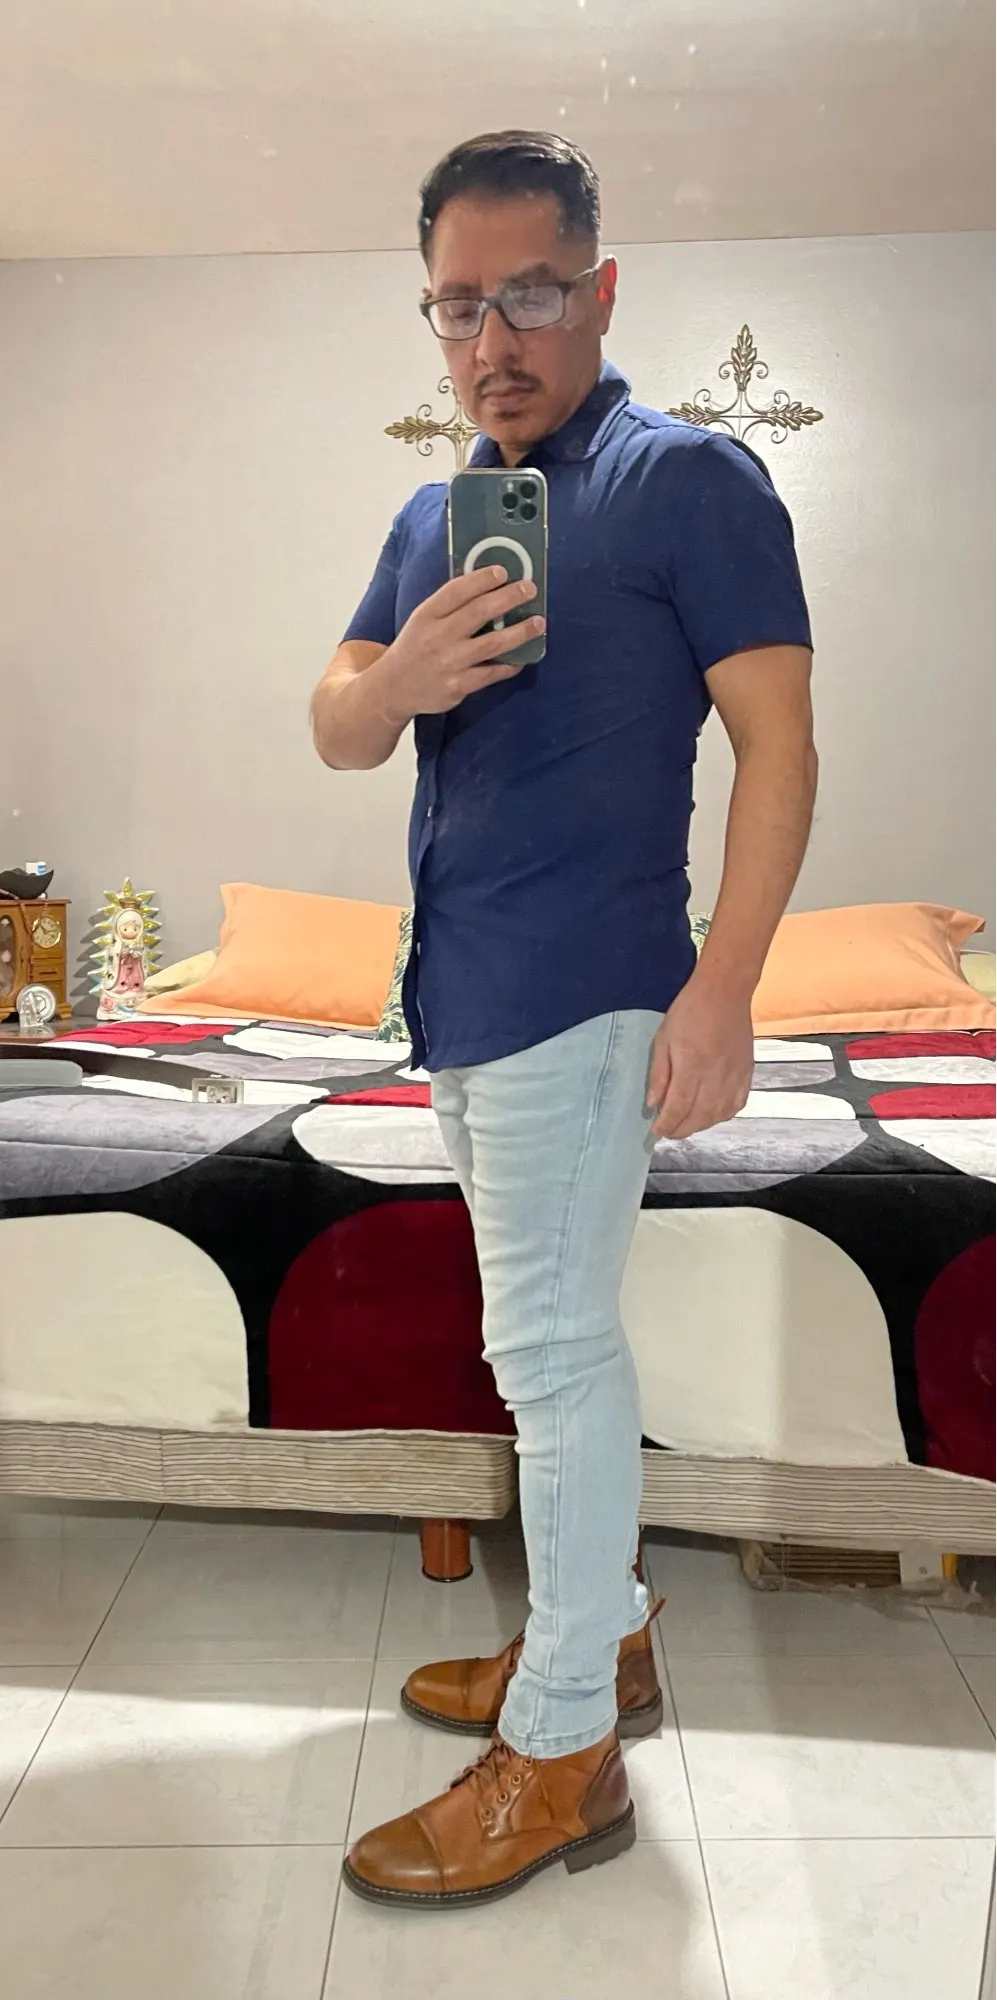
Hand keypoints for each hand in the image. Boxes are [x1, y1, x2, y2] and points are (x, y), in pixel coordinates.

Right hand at [376, 568, 544, 724]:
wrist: (394, 689)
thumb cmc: (415, 647)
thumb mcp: (422, 620)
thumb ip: (449, 606)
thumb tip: (488, 585)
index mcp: (427, 615)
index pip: (457, 591)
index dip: (481, 579)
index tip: (502, 571)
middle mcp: (438, 637)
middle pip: (478, 613)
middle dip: (507, 598)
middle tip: (529, 589)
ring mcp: (449, 663)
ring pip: (491, 644)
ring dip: (519, 632)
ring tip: (538, 623)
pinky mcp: (458, 686)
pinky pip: (491, 674)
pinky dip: (509, 666)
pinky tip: (522, 658)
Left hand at [646, 975, 753, 1139]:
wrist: (725, 991)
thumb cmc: (691, 1010)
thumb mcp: (663, 1038)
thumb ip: (659, 1074)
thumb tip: (653, 1103)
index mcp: (692, 1065)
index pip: (678, 1107)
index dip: (666, 1124)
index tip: (657, 1131)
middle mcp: (716, 1075)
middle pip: (698, 1117)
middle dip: (681, 1130)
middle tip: (669, 1131)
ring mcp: (734, 1075)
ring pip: (718, 1115)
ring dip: (701, 1125)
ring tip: (686, 1124)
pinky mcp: (747, 1073)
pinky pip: (737, 1105)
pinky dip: (722, 1116)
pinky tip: (711, 1115)